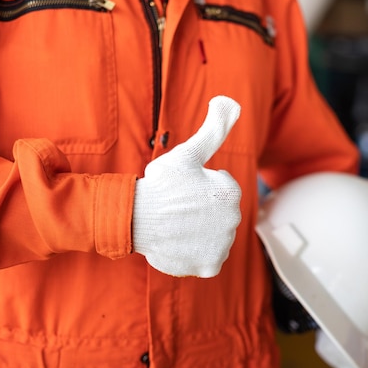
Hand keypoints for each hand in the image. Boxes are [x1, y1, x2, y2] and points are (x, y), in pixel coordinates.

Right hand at [132, 96, 241, 276]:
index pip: (220, 190)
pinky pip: (208, 258)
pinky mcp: (211, 265)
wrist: (133, 218)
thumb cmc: (160, 184)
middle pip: (218, 214)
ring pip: (214, 236)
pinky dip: (196, 254)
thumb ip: (214, 129)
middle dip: (202, 210)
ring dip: (199, 231)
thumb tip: (232, 102)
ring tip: (177, 225)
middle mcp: (234, 219)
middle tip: (178, 208)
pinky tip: (180, 243)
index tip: (183, 190)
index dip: (199, 188)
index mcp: (231, 190)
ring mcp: (223, 244)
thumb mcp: (188, 153)